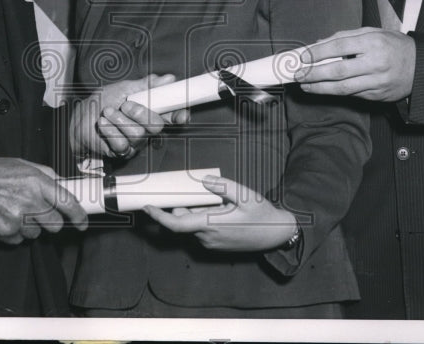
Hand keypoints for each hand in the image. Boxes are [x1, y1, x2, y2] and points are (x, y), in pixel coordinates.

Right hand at [0, 157, 86, 244]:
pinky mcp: (4, 231)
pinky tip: (3, 218)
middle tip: (39, 214)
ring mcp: (17, 217)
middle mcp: (30, 199)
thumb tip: (63, 183)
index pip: (68, 202)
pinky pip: (18, 239)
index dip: (79, 215)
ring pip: (37, 234)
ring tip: (14, 211)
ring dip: (30, 227)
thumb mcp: (21, 164)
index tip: (83, 222)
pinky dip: (13, 233)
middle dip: (51, 222)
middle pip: (55, 224)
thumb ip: (45, 174)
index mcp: (37, 180)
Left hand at [69, 74, 188, 157]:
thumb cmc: (102, 101)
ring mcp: (134, 141)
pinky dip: (110, 131)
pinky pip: (122, 144)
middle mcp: (145, 127)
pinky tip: (103, 124)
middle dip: (140, 113)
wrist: (80, 117)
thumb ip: (146, 85)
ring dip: (119, 120)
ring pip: (137, 135)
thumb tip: (168, 79)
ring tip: (107, 112)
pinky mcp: (121, 151)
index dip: (179, 115)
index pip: (172, 115)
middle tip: (126, 105)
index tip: (182, 114)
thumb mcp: (124, 88)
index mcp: (150, 110)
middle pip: (156, 126)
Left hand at [143, 175, 296, 251]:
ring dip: (194, 210)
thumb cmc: (262, 216)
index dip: (159, 217)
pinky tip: (218, 207)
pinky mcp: (216, 244)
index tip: (147, 207)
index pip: (177, 225)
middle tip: (186, 189)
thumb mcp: (246, 196)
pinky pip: (201, 229)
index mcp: (211, 226)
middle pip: (184, 221)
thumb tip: (204, 180)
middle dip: (181, 205)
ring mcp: (212, 242)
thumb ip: (224, 187)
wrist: (276, 234)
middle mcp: (208, 237)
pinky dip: (201, 216)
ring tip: (213, 199)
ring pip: (193, 224)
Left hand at [293, 27, 415, 100]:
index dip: (318, 53)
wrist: (421, 66)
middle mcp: (375, 63)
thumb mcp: (373, 32)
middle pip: (338, 71)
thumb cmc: (394, 45)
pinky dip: (336, 92)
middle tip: (297, 75)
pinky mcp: (378, 96)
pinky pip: (353, 95)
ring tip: (305, 86)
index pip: (339, 47)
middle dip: (313, 74)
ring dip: (320, 88)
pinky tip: (323, 89)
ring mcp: (377, 82)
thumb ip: (346, 37)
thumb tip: (319, 44)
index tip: (302, 57)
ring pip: (343, 88)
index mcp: (373, 42)